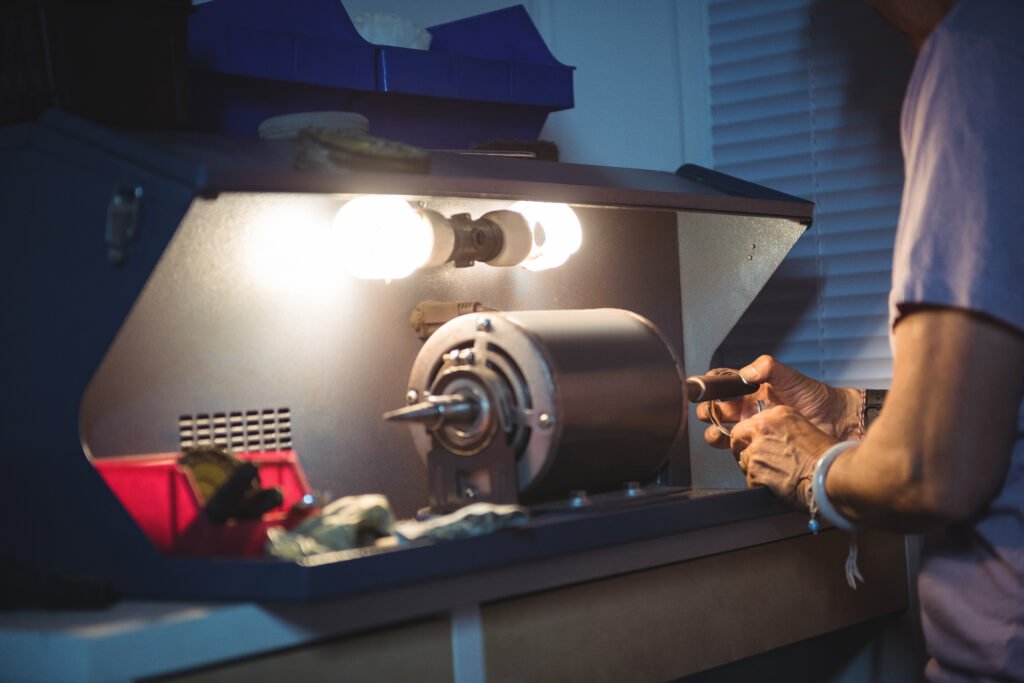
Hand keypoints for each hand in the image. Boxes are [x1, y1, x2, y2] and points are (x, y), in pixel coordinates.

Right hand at [695, 355, 860, 449]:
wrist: (835, 420)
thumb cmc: (814, 396)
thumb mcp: (790, 376)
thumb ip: (767, 368)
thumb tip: (744, 373)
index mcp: (750, 389)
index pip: (721, 385)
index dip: (710, 386)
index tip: (707, 389)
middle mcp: (747, 408)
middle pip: (714, 410)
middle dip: (707, 411)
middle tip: (711, 413)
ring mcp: (752, 428)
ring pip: (721, 431)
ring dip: (714, 432)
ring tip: (719, 432)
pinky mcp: (760, 445)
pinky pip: (738, 448)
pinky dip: (731, 448)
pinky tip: (735, 444)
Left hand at [730, 406, 836, 508]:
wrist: (830, 474)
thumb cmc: (825, 456)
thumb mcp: (802, 429)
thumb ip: (779, 429)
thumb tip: (768, 438)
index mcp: (776, 414)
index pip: (749, 423)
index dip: (751, 436)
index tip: (756, 444)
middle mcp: (762, 427)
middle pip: (738, 438)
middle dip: (743, 449)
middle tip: (759, 461)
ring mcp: (756, 449)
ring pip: (744, 460)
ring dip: (755, 469)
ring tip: (776, 474)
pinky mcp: (755, 469)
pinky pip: (750, 478)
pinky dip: (760, 483)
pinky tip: (777, 484)